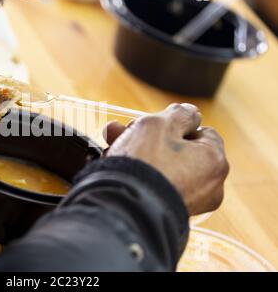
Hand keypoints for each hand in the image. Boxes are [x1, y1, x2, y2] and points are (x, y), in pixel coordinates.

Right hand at [104, 103, 228, 215]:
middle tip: (123, 131)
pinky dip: (141, 175)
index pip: (202, 131)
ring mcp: (188, 204)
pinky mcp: (168, 215)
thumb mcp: (162, 123)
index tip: (152, 125)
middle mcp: (209, 186)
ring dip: (140, 153)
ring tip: (112, 146)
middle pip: (179, 150)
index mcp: (215, 161)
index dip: (175, 125)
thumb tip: (191, 114)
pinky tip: (117, 166)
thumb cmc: (146, 163)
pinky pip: (157, 186)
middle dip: (150, 138)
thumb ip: (181, 113)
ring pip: (164, 167)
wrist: (123, 208)